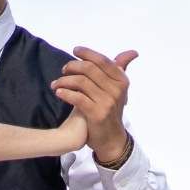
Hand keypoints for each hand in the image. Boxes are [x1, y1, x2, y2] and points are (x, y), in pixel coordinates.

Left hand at [51, 47, 137, 163]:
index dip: (87, 53)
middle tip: (64, 70)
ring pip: (81, 82)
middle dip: (73, 66)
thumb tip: (133, 52)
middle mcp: (116, 90)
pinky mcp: (97, 114)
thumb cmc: (111, 110)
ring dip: (64, 80)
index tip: (75, 51)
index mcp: (122, 81)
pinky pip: (77, 97)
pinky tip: (58, 92)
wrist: (111, 139)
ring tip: (56, 83)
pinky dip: (65, 93)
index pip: (103, 61)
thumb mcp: (118, 89)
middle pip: (89, 69)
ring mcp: (107, 102)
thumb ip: (120, 69)